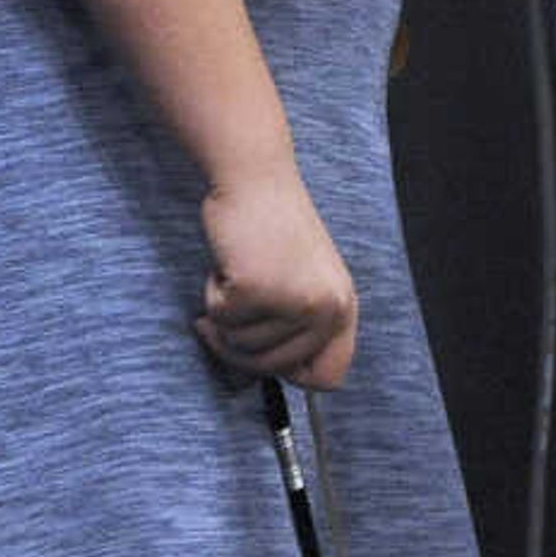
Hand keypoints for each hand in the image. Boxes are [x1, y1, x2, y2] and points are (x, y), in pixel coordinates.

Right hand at [199, 176, 359, 387]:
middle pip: (274, 369)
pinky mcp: (257, 290)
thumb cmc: (273, 229)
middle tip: (226, 314)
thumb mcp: (306, 280)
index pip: (329, 377)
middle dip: (240, 348)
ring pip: (241, 347)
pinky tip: (226, 264)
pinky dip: (212, 295)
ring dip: (225, 317)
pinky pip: (219, 320)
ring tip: (237, 274)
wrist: (257, 180)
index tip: (266, 356)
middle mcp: (327, 308)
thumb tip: (277, 375)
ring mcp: (294, 301)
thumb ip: (302, 326)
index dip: (292, 374)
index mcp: (343, 307)